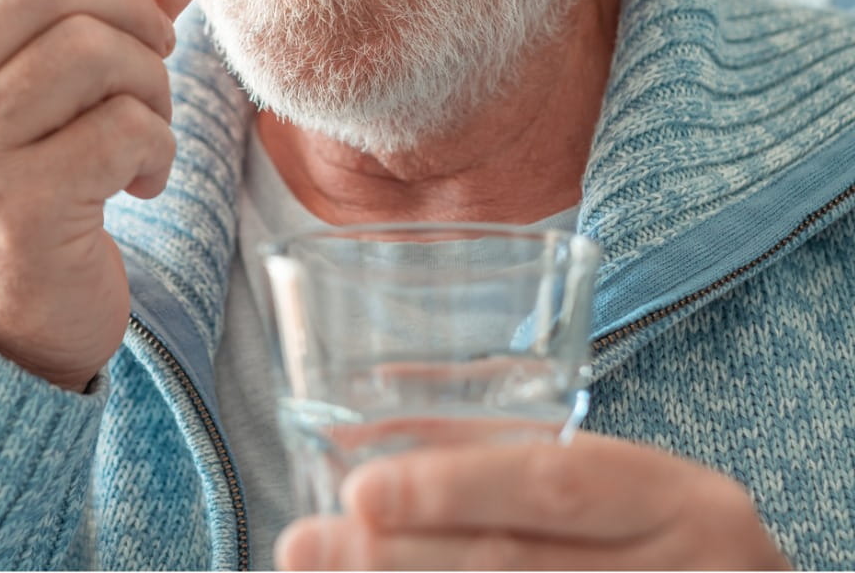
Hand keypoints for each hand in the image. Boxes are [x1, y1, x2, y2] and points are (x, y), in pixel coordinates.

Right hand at [0, 0, 201, 390]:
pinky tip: (141, 182)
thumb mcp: (41, 105)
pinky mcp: (21, 207)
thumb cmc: (30, 205)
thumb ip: (94, 25)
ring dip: (153, 87)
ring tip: (149, 133)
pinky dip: (158, 149)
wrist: (5, 332)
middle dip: (133, 8)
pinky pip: (123, 130)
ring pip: (93, 53)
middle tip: (160, 57)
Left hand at [276, 431, 789, 569]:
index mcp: (680, 502)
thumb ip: (507, 454)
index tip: (360, 491)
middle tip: (306, 543)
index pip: (553, 486)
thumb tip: (376, 428)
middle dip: (397, 560)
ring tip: (315, 568)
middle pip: (514, 569)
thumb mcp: (616, 482)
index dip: (454, 488)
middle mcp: (679, 572)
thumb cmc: (662, 534)